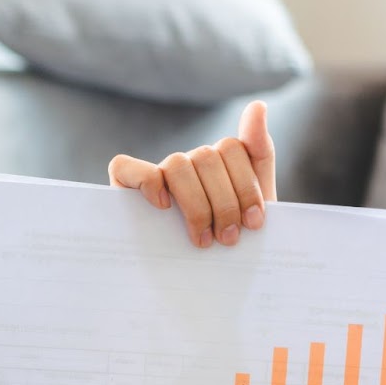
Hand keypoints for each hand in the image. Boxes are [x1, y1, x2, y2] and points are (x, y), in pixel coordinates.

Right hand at [107, 100, 275, 248]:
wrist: (212, 279)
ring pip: (177, 165)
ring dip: (195, 204)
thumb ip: (259, 151)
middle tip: (228, 239)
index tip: (254, 222)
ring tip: (203, 240)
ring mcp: (158, 175)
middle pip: (206, 157)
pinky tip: (163, 207)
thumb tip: (258, 105)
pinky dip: (146, 182)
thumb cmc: (232, 241)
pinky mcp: (126, 189)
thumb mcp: (257, 201)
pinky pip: (126, 167)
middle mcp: (188, 164)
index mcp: (218, 162)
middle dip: (225, 203)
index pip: (232, 148)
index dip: (246, 186)